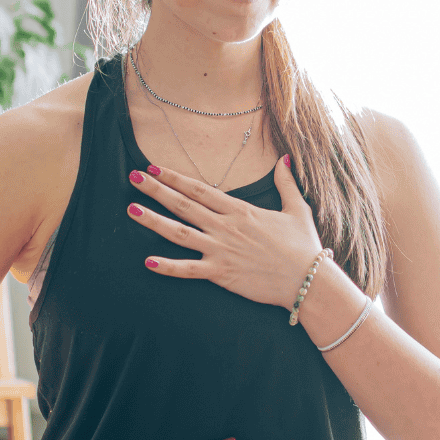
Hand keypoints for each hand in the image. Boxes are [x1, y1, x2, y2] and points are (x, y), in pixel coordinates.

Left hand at [126, 157, 322, 309]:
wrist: (309, 280)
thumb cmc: (304, 246)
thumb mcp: (297, 209)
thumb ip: (286, 183)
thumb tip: (284, 158)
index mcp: (240, 210)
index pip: (200, 189)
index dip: (176, 178)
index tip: (155, 167)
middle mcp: (226, 227)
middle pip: (183, 205)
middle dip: (157, 190)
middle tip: (133, 177)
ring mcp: (221, 250)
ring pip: (179, 233)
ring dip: (153, 220)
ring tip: (131, 209)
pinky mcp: (221, 273)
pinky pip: (189, 269)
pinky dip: (168, 267)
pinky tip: (147, 261)